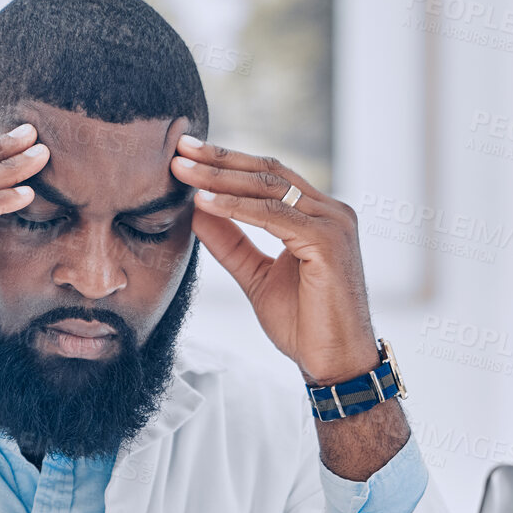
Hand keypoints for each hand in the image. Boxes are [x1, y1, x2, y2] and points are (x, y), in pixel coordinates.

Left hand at [170, 133, 407, 479]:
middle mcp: (331, 211)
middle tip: (179, 148)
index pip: (267, 176)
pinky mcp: (328, 242)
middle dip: (219, 159)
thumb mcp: (255, 275)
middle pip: (267, 172)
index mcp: (317, 214)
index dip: (225, 162)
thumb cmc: (304, 324)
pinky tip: (204, 201)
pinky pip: (274, 215)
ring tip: (182, 170)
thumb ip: (230, 242)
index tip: (186, 153)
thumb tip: (196, 210)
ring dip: (220, 177)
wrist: (334, 364)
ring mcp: (333, 223)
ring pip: (269, 188)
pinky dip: (236, 207)